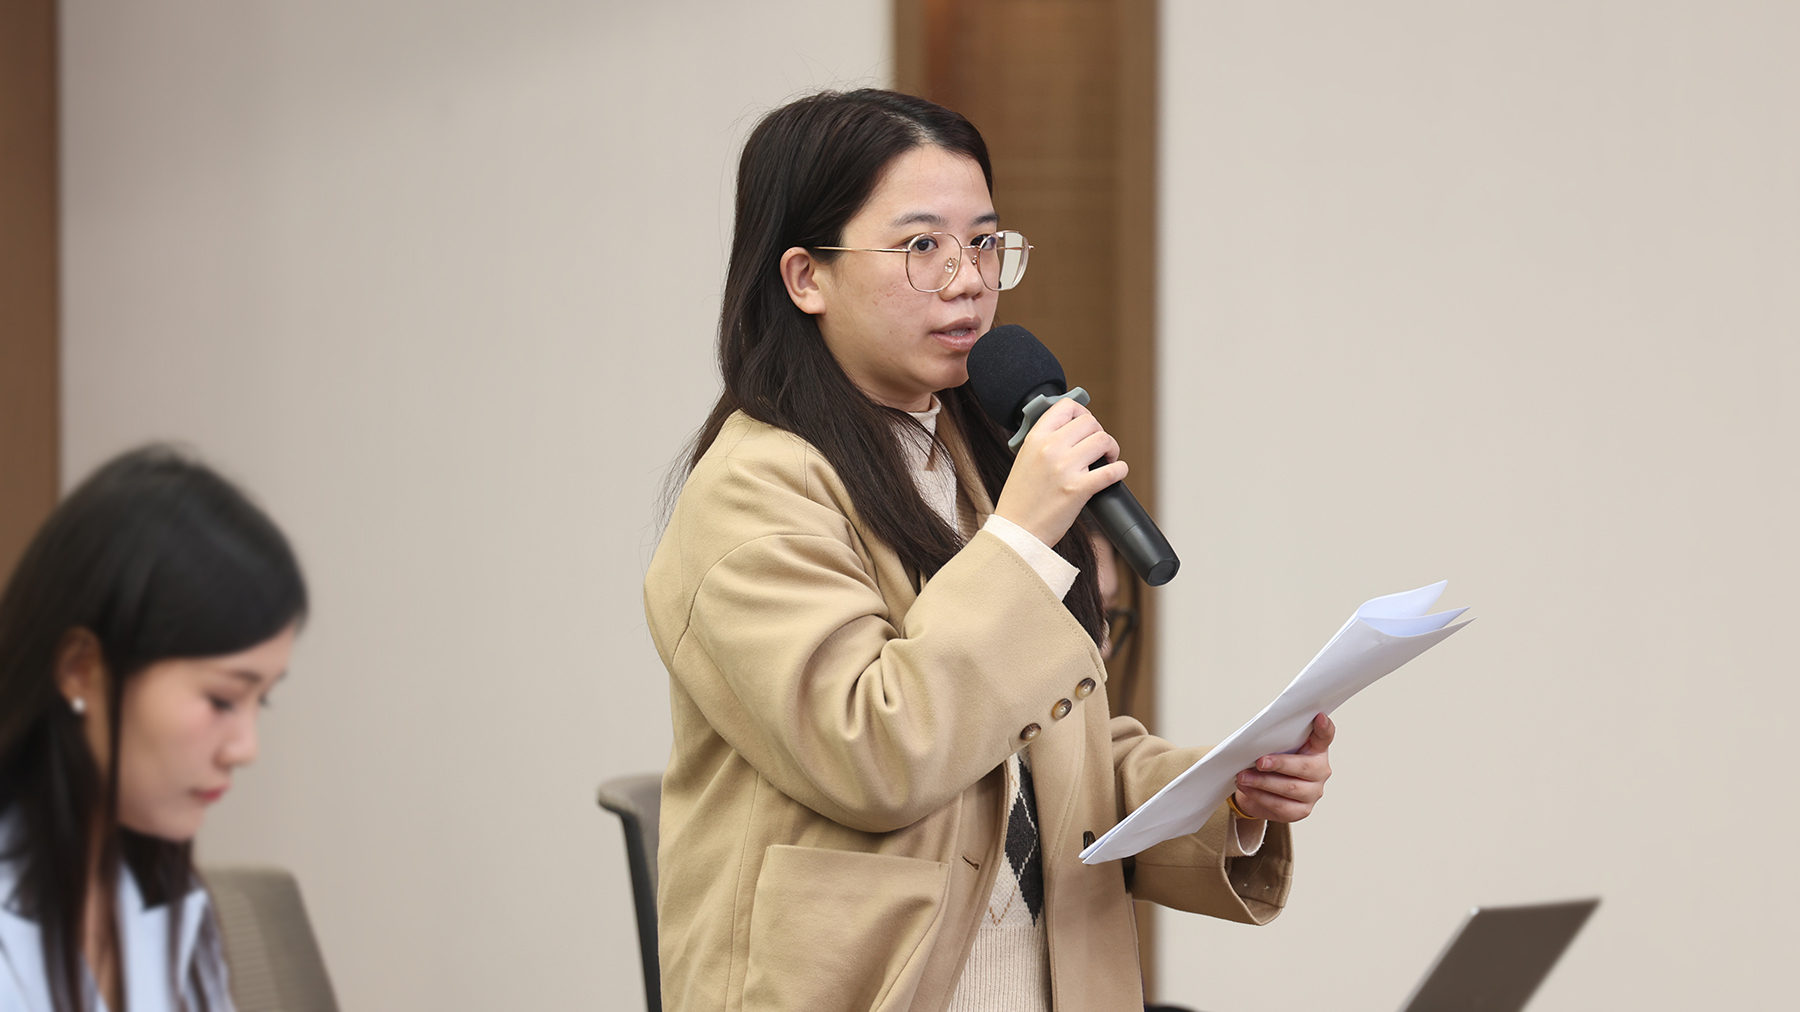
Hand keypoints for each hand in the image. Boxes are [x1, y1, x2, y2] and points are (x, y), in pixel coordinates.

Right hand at [992, 398, 1127, 546]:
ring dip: (1111, 450)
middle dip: (1100, 434)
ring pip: (1104, 441)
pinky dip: (1120, 470)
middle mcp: (1050, 448)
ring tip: (1106, 461)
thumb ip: (1044, 442)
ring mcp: (1065, 468)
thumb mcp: (1024, 459)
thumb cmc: (1021, 499)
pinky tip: (1115, 473)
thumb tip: (1071, 431)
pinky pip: (1112, 470)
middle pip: (1090, 423)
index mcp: (1036, 438)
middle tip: (1099, 449)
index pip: (1066, 407)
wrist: (1017, 531)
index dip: (1082, 412)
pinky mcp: (1078, 489)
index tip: (1086, 425)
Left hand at [1232, 713, 1333, 822]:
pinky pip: (1281, 805)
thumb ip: (1273, 741)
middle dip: (1279, 764)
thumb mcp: (1272, 748)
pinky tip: (1247, 788)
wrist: (1260, 791)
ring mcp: (1313, 792)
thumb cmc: (1269, 763)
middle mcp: (1320, 771)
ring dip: (1263, 782)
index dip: (1324, 728)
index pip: (1325, 736)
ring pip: (1290, 788)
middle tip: (1259, 761)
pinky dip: (1260, 796)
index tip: (1319, 717)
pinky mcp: (1301, 810)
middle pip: (1305, 767)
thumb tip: (1256, 739)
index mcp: (1316, 749)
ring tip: (1243, 776)